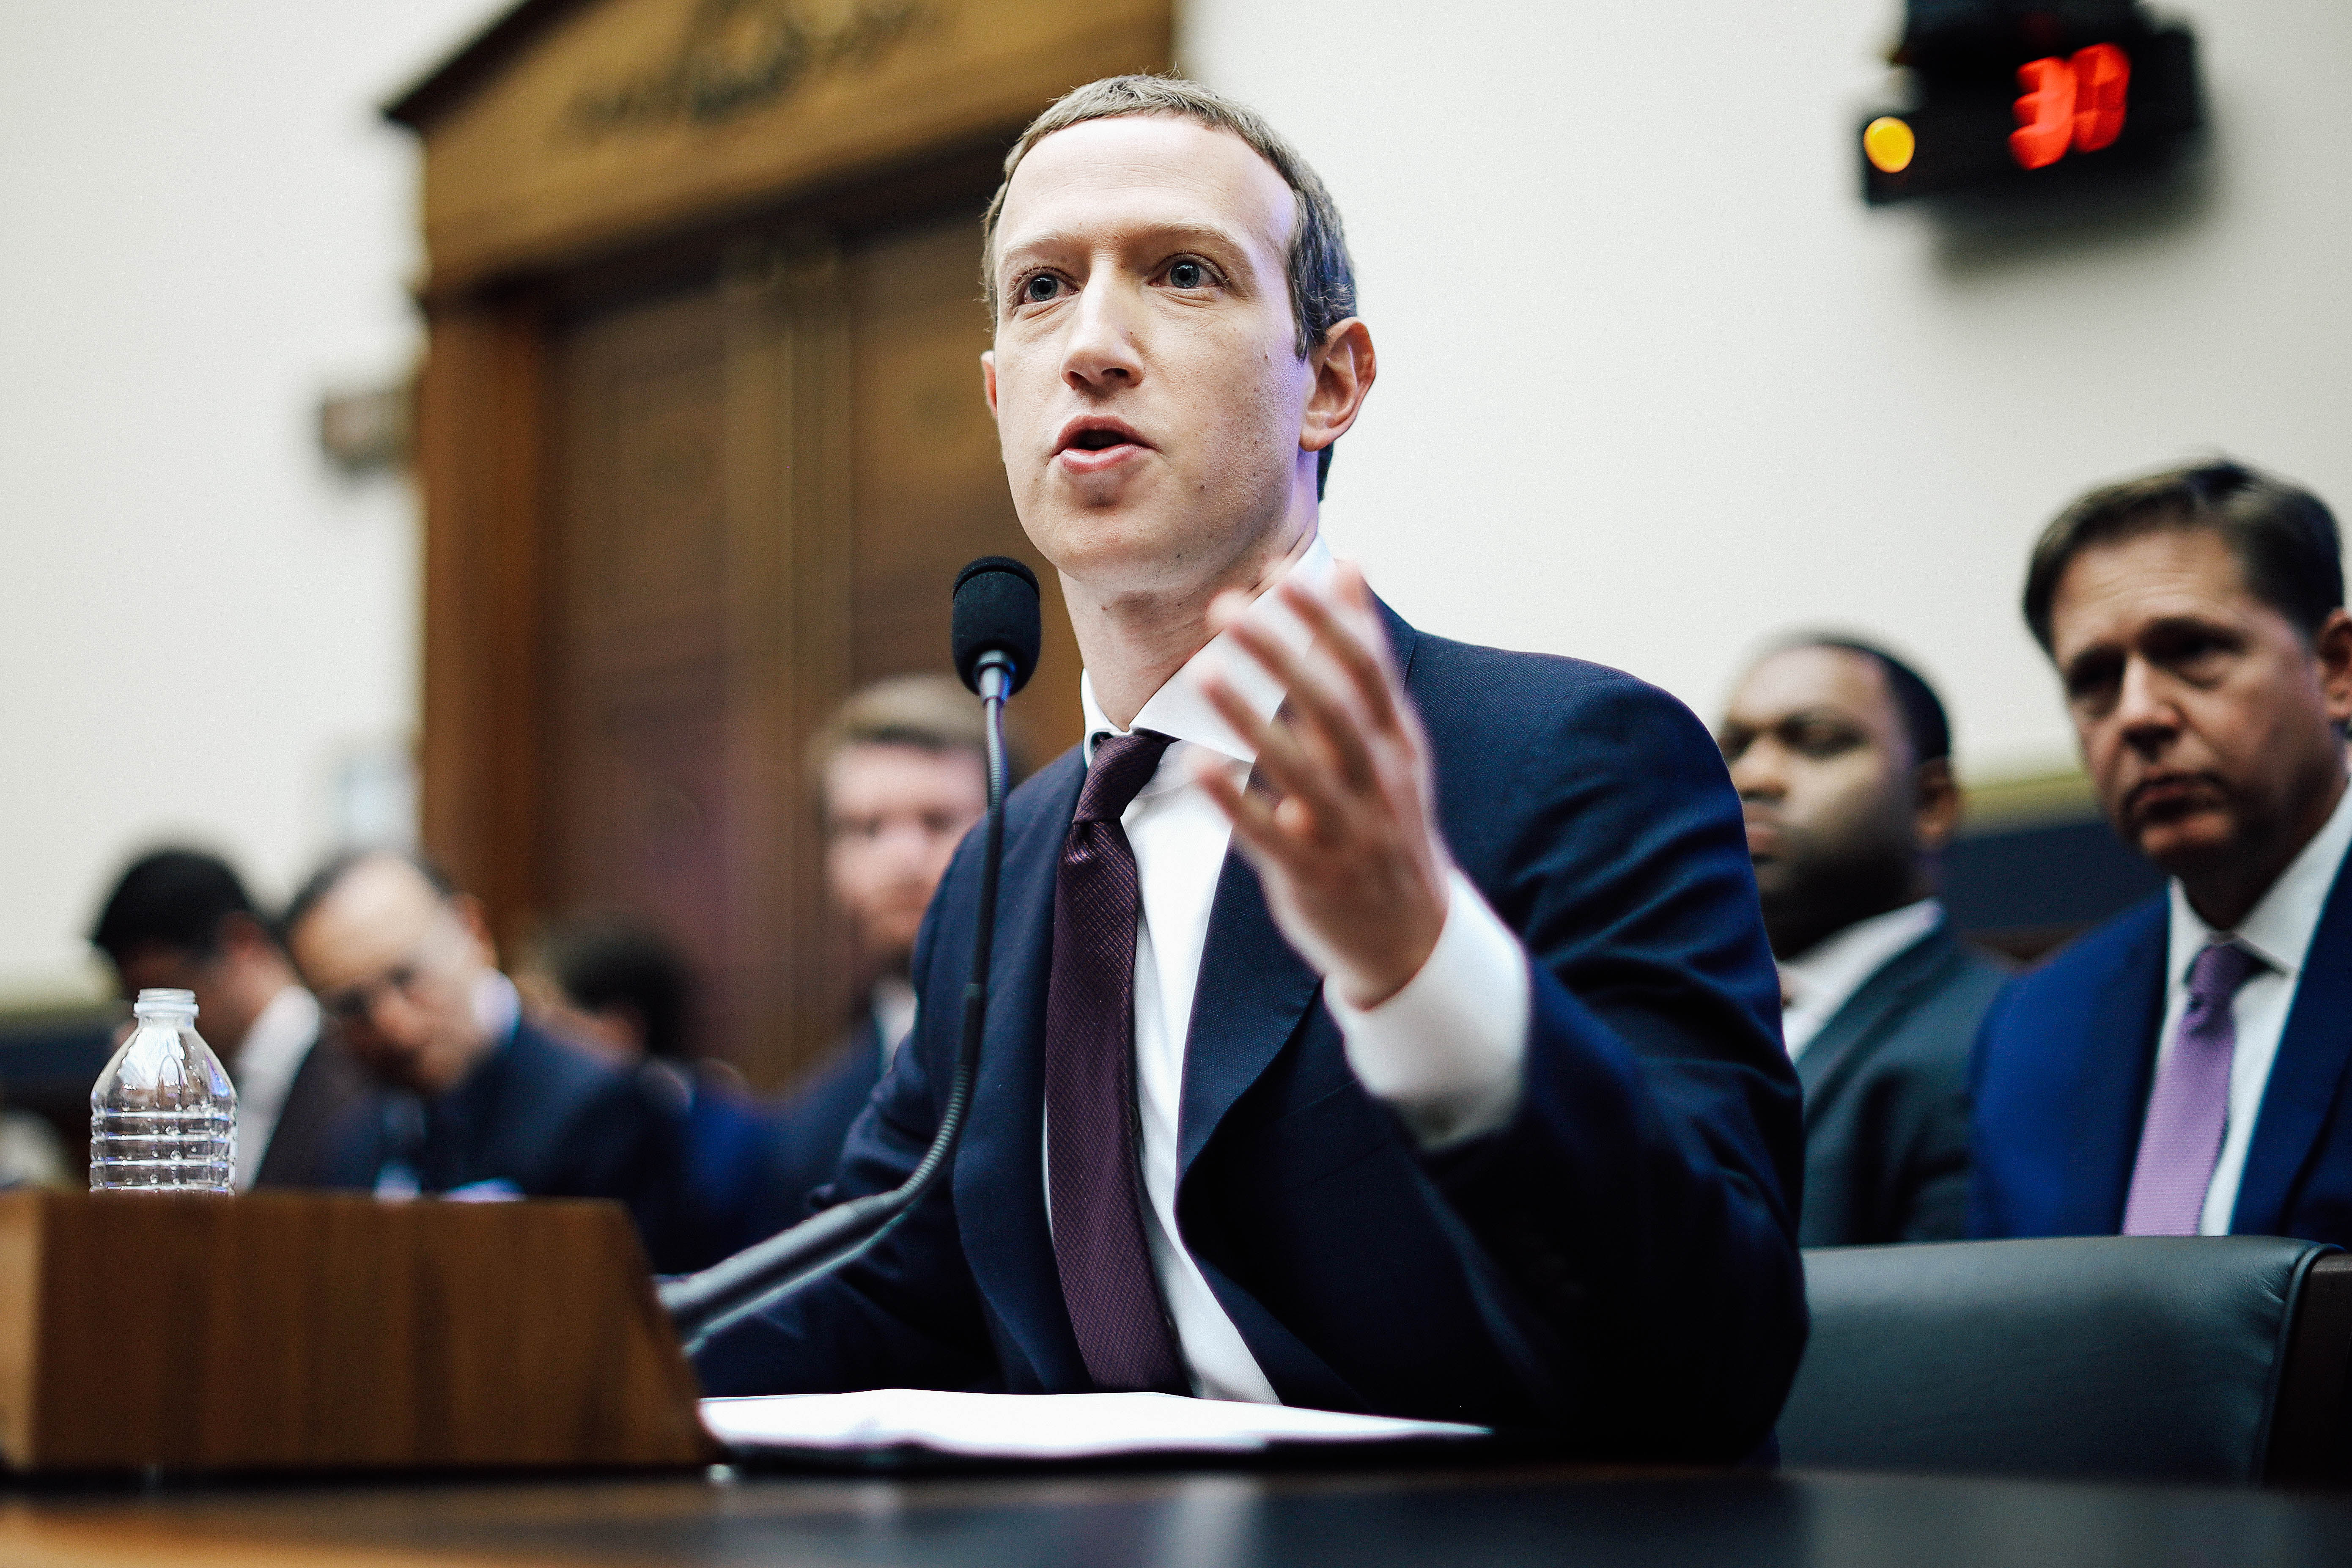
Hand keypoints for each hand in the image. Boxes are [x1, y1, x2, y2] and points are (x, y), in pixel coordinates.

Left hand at [1194, 561, 1451, 1009]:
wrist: (1413, 937)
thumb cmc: (1388, 819)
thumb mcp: (1393, 741)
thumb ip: (1365, 658)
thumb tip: (1351, 567)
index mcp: (1397, 743)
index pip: (1364, 670)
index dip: (1324, 620)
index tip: (1280, 573)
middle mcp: (1377, 781)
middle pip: (1332, 708)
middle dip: (1281, 654)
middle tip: (1227, 607)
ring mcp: (1346, 830)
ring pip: (1297, 767)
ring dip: (1248, 717)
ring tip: (1202, 670)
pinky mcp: (1310, 874)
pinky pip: (1266, 834)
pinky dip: (1233, 800)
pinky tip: (1195, 765)